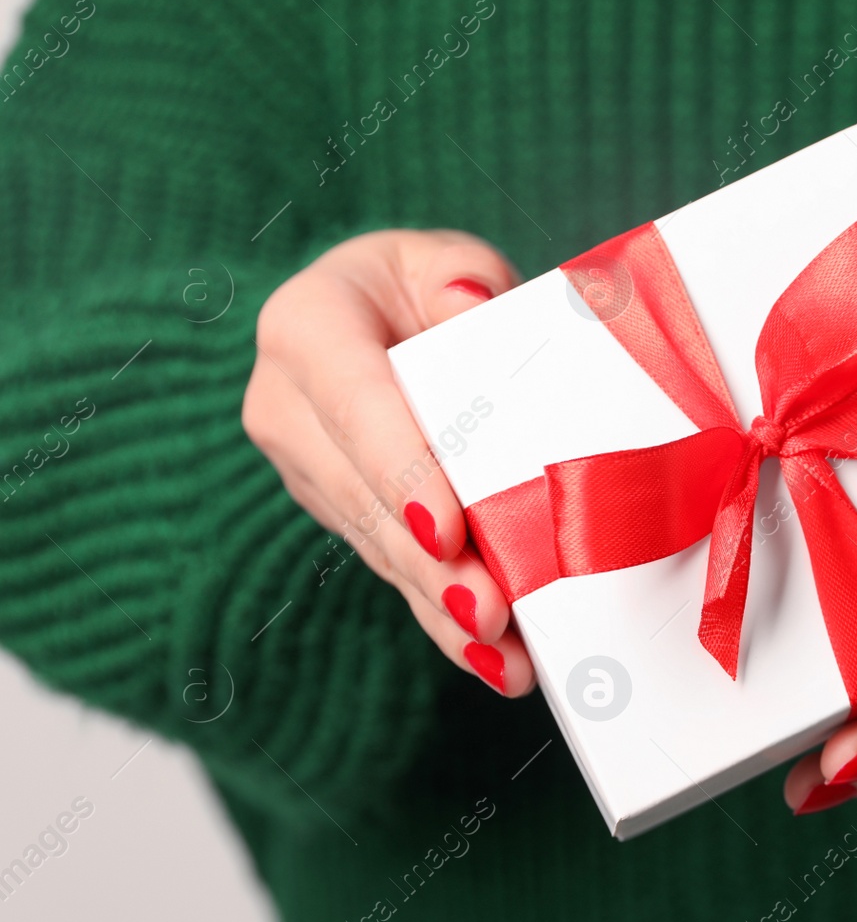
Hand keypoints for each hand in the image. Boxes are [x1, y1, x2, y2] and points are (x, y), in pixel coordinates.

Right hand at [244, 229, 536, 695]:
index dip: (398, 469)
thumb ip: (460, 275)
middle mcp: (287, 405)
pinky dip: (442, 617)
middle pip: (362, 495)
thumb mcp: (441, 259)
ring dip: (440, 607)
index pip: (354, 402)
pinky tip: (493, 662)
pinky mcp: (340, 517)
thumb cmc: (421, 287)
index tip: (444, 529)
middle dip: (427, 562)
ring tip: (503, 654)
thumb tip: (469, 302)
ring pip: (376, 547)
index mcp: (306, 326)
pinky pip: (393, 571)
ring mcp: (307, 470)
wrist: (380, 322)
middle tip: (491, 612)